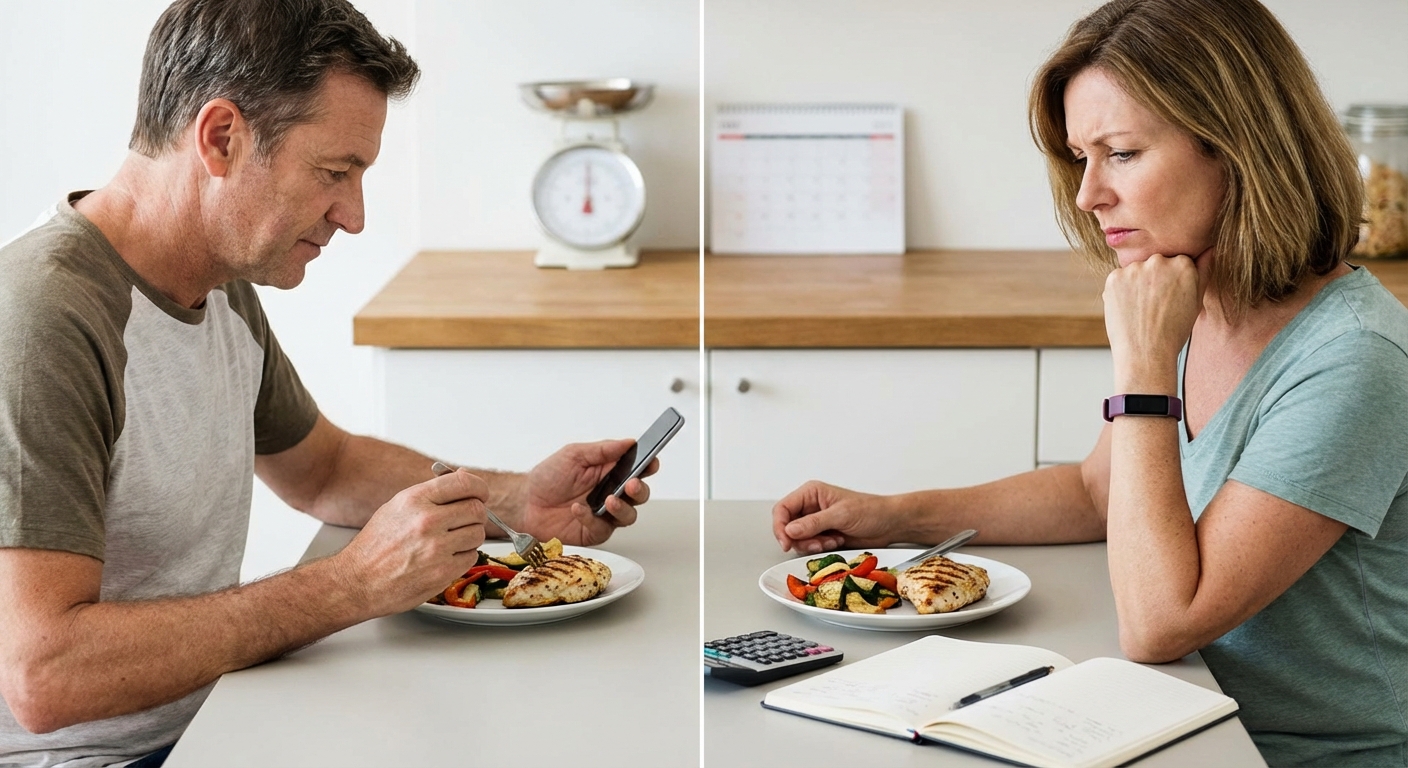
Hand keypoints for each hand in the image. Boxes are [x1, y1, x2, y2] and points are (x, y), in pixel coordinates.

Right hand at [336, 469, 487, 615]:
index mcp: (414, 499)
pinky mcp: (442, 571)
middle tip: (465, 520)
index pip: (464, 483)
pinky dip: (463, 557)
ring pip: (478, 534)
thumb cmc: (375, 546)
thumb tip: (462, 478)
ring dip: (470, 537)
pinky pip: (471, 557)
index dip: (479, 488)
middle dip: (475, 514)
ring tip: (450, 541)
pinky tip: (444, 558)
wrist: (357, 581)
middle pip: (477, 509)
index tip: (480, 493)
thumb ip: (431, 494)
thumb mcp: (397, 507)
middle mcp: (427, 521)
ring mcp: (436, 548)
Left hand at [516, 439, 655, 546]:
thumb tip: (628, 442)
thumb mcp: (573, 455)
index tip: (651, 462)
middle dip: (640, 490)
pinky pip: (602, 528)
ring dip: (622, 508)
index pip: (636, 468)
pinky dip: (591, 519)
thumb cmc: (547, 477)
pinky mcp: (593, 532)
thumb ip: (602, 450)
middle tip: (631, 484)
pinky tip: (578, 509)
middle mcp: (610, 493)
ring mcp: (604, 514)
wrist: (525, 503)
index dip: (648, 466)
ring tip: (609, 500)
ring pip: (628, 516)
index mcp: (609, 471)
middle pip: (639, 494)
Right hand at [772, 480, 902, 553]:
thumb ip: (814, 523)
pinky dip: (819, 549)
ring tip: (831, 542)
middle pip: (787, 526)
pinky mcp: (823, 535)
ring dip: (812, 545)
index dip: (780, 526)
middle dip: (800, 539)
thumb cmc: (870, 511)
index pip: (783, 509)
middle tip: (817, 544)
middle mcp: (810, 507)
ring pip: (797, 539)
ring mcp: (816, 522)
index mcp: (811, 493)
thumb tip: (790, 530)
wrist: (889, 524)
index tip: (786, 542)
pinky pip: (810, 546)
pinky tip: (835, 543)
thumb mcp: (841, 515)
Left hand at [1102, 248, 1207, 389]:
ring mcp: (1134, 269)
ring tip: (1142, 309)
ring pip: (1136, 270)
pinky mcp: (1114, 278)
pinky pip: (1119, 278)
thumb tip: (1209, 248)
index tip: (1171, 298)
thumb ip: (1203, 271)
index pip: (1177, 261)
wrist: (1146, 353)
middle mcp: (1158, 261)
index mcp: (1183, 264)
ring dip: (1137, 283)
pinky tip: (1129, 309)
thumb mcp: (1196, 301)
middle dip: (1154, 279)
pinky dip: (1121, 291)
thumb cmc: (1174, 330)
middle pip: (1156, 263)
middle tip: (1155, 306)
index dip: (1173, 281)